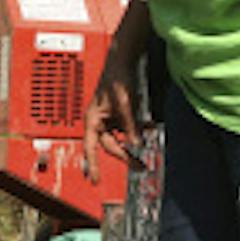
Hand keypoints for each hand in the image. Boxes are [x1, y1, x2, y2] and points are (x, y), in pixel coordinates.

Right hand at [83, 66, 142, 184]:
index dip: (92, 165)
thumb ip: (130, 125)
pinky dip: (138, 129)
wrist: (123, 61)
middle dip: (126, 156)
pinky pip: (129, 128)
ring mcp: (110, 118)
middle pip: (111, 145)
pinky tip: (148, 127)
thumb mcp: (125, 104)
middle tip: (139, 166)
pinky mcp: (119, 114)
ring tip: (146, 147)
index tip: (95, 180)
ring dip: (134, 141)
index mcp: (93, 120)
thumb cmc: (117, 77)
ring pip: (122, 138)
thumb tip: (136, 143)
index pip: (91, 148)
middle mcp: (99, 121)